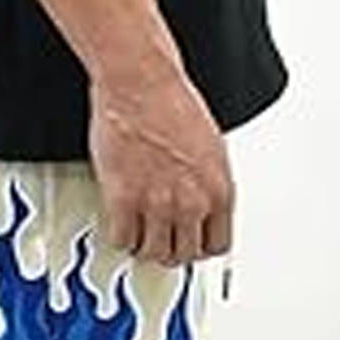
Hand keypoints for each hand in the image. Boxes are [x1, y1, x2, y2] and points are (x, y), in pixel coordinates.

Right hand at [87, 64, 234, 265]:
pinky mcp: (124, 200)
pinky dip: (120, 235)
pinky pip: (122, 240)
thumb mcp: (210, 148)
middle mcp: (192, 203)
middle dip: (171, 248)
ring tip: (138, 232)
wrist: (141, 85)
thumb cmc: (173, 104)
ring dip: (143, 246)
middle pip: (184, 254)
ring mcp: (157, 204)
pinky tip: (120, 222)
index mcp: (219, 190)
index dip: (199, 246)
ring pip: (152, 253)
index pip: (216, 245)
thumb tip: (197, 205)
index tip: (187, 241)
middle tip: (159, 238)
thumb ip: (205, 185)